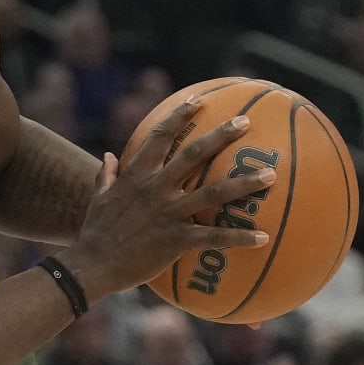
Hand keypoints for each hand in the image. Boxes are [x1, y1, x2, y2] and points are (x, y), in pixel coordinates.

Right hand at [58, 99, 273, 301]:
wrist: (91, 265)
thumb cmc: (95, 233)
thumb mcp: (98, 198)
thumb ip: (106, 175)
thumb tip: (108, 156)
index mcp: (136, 176)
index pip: (159, 136)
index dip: (179, 115)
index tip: (197, 99)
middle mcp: (155, 188)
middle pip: (193, 154)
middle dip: (221, 135)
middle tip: (245, 122)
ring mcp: (167, 213)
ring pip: (213, 192)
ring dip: (244, 183)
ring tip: (271, 175)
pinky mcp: (176, 240)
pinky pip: (214, 237)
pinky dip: (239, 237)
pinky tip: (263, 238)